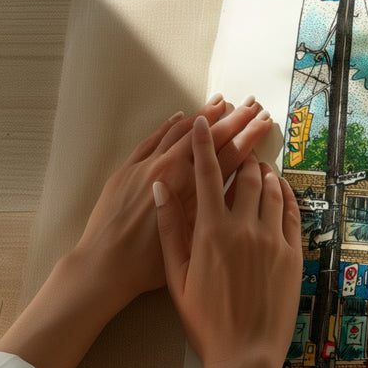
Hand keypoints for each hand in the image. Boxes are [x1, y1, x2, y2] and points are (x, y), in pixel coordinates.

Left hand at [74, 96, 275, 310]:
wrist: (103, 266)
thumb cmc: (149, 264)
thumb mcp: (193, 240)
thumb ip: (214, 209)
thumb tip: (238, 188)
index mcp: (191, 190)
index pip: (229, 154)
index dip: (249, 136)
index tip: (264, 120)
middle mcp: (171, 170)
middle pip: (209, 137)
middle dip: (234, 119)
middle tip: (253, 104)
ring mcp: (147, 166)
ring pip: (180, 132)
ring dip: (203, 115)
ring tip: (222, 101)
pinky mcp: (127, 170)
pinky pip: (152, 139)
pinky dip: (169, 126)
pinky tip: (181, 117)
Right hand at [154, 116, 301, 367]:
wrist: (245, 352)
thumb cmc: (205, 320)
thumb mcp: (176, 276)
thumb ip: (169, 229)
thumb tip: (160, 188)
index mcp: (211, 231)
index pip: (207, 174)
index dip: (204, 144)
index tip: (202, 122)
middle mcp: (245, 228)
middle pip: (246, 175)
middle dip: (241, 153)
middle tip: (239, 142)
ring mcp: (273, 239)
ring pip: (272, 189)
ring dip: (264, 171)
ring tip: (257, 164)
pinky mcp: (292, 253)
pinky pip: (291, 212)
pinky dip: (284, 194)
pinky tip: (279, 190)